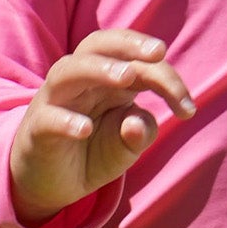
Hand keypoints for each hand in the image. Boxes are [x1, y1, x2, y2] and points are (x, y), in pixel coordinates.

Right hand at [9, 29, 193, 227]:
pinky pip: (48, 117)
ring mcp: (55, 101)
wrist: (49, 183)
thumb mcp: (126, 147)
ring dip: (99, 69)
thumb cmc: (91, 153)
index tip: (189, 110)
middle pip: (98, 45)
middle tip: (159, 51)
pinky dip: (66, 119)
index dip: (167, 79)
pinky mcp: (37, 128)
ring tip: (127, 77)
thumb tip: (137, 123)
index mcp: (108, 80)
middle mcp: (81, 81)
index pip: (138, 63)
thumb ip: (141, 133)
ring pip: (69, 70)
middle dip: (129, 43)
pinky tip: (86, 129)